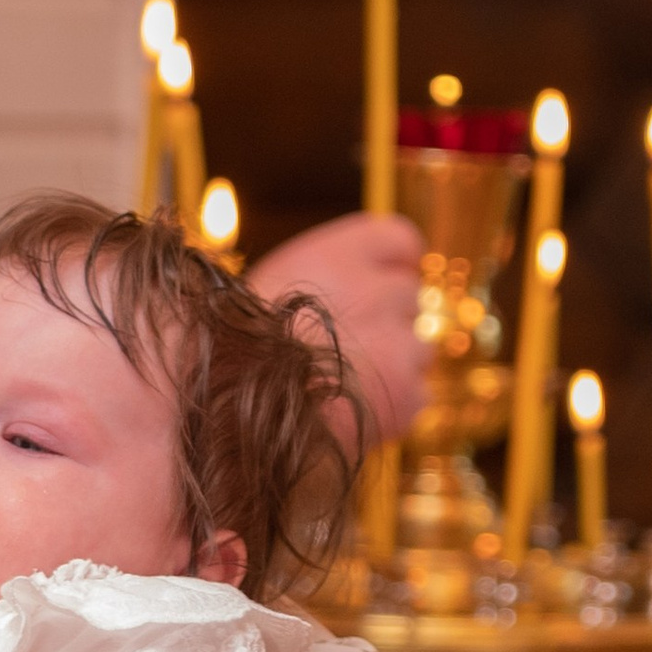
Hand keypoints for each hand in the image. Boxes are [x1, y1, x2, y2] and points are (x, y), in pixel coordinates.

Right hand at [249, 211, 424, 446]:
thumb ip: (320, 280)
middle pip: (408, 295)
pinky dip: (392, 405)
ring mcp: (401, 345)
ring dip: (392, 362)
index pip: (400, 240)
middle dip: (385, 317)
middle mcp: (380, 291)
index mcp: (340, 256)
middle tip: (342, 345)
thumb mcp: (268, 289)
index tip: (376, 282)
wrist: (233, 410)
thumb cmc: (236, 351)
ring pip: (418, 347)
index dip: (390, 264)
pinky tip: (352, 411)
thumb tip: (350, 295)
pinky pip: (416, 394)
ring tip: (341, 383)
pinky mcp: (407, 394)